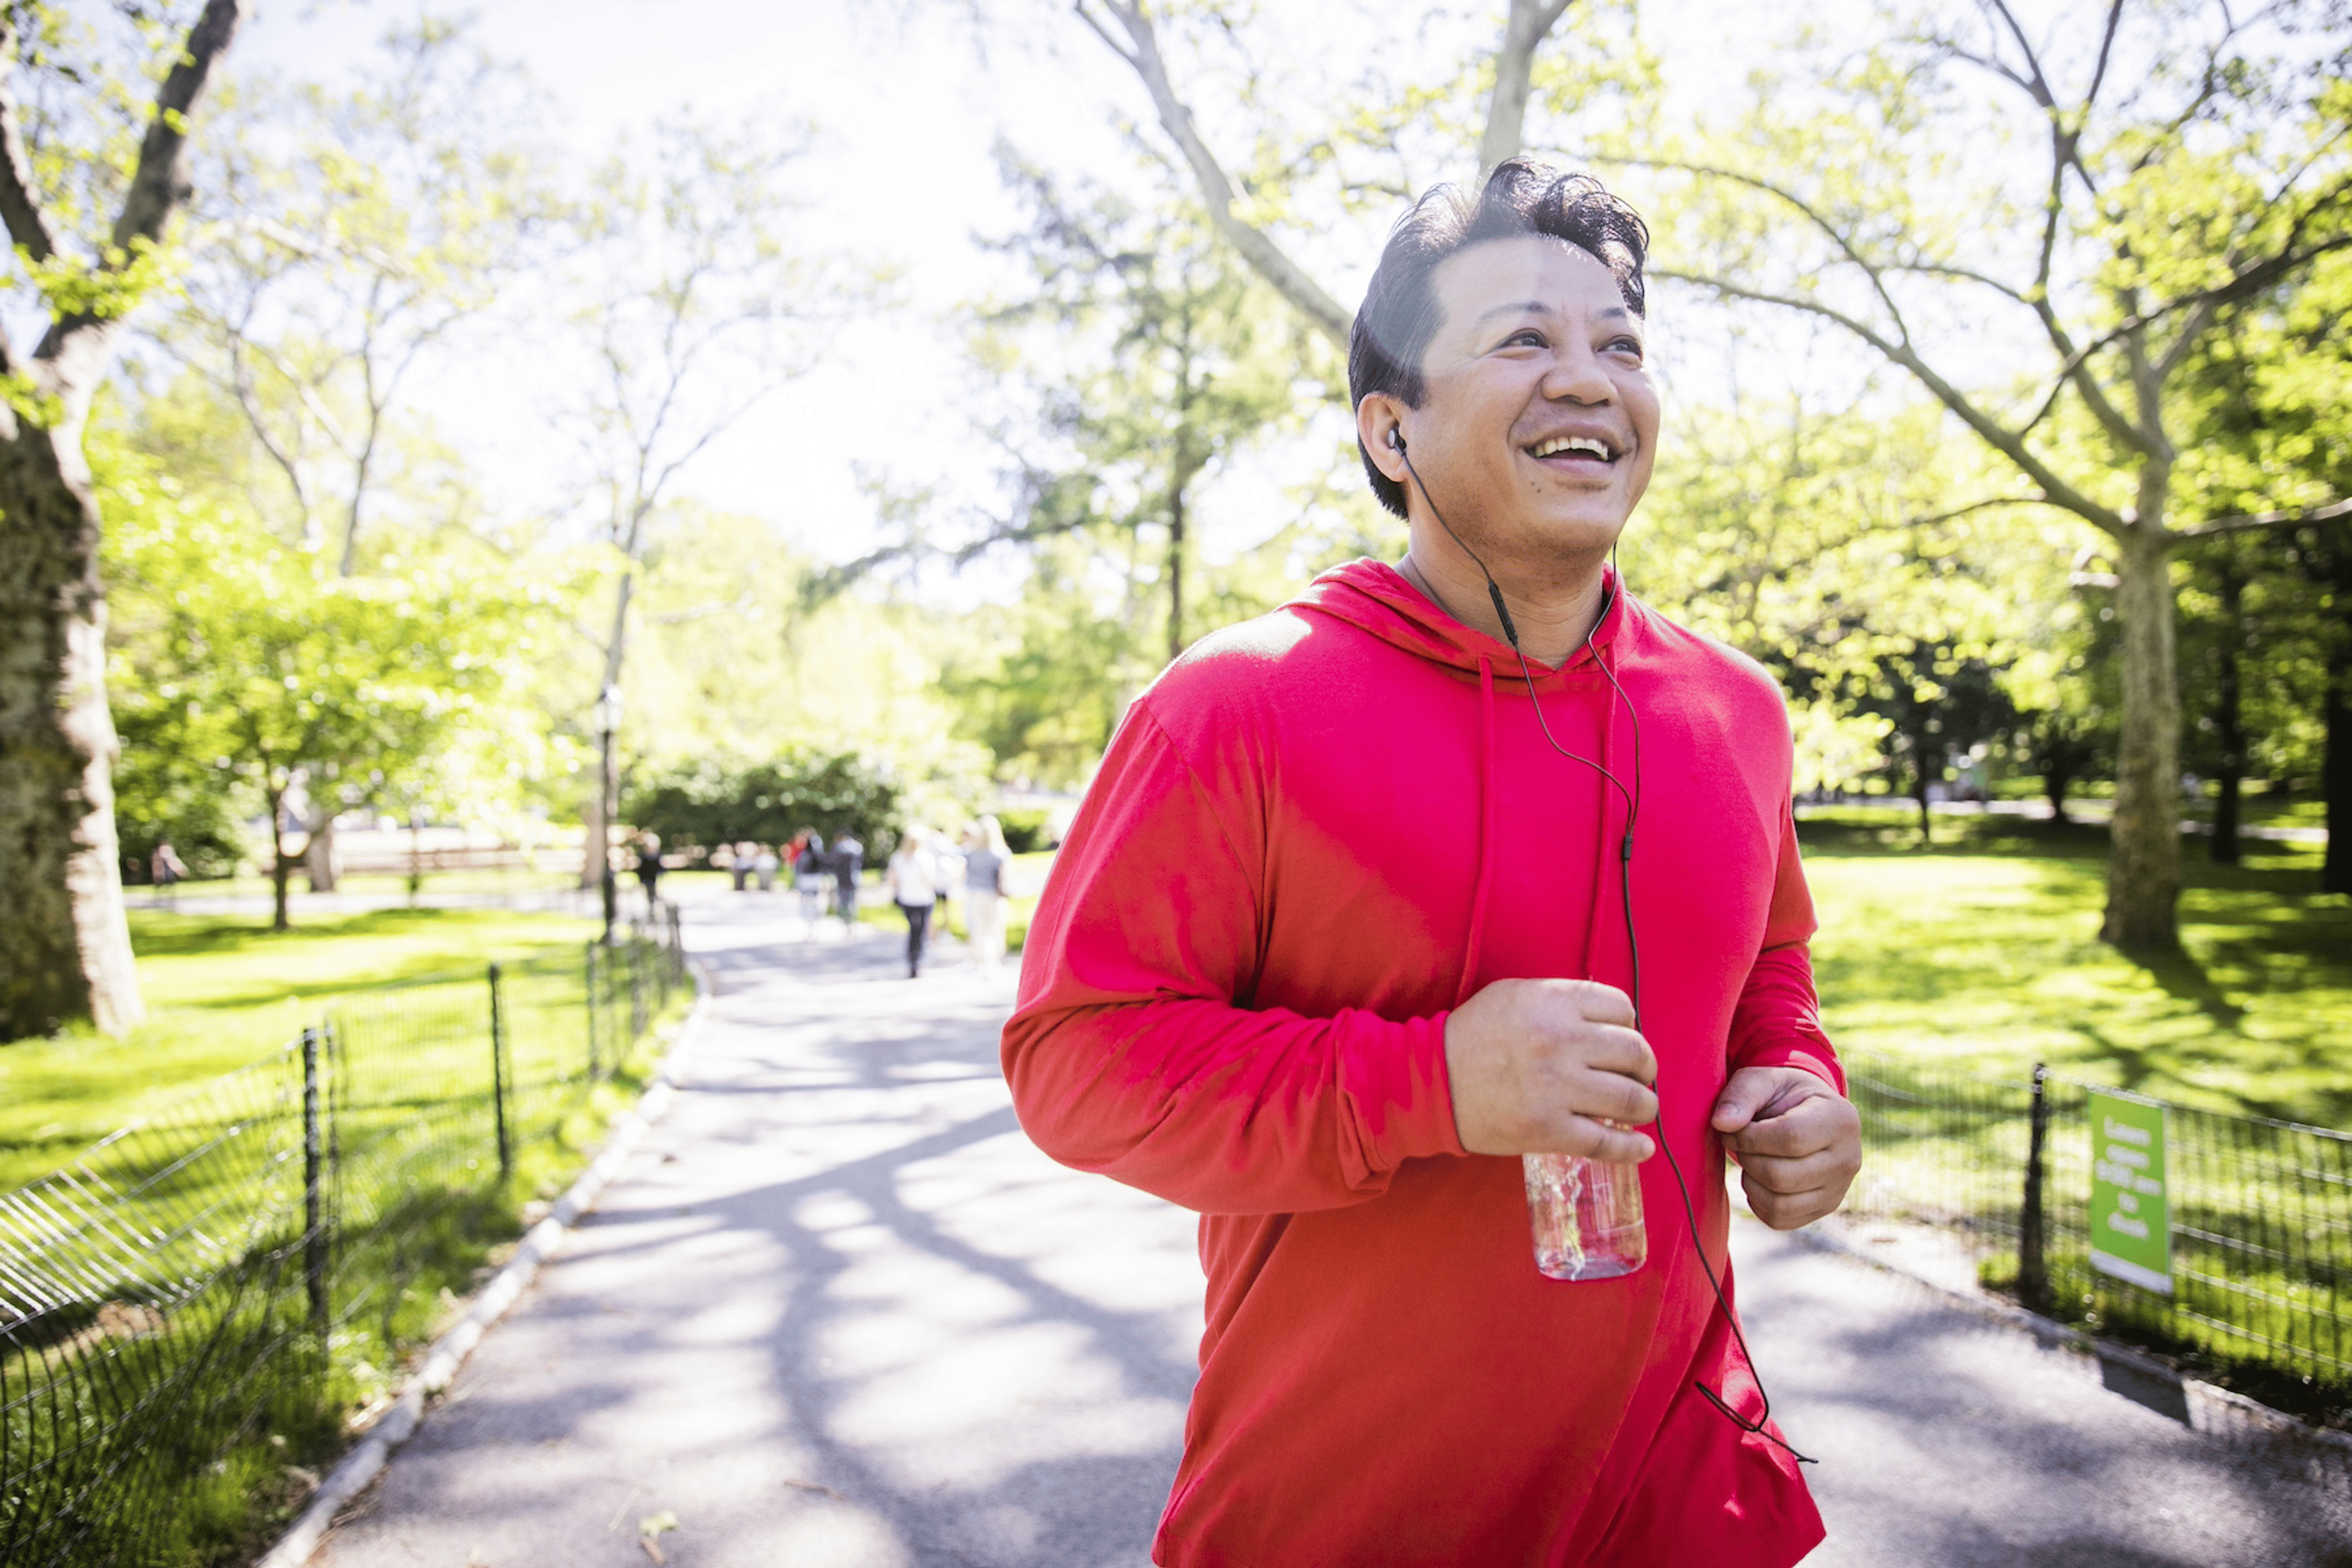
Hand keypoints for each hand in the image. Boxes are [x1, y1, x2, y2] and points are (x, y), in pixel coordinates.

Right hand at [1444, 978, 1657, 1162]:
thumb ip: (1562, 1001)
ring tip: (1639, 1110)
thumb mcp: (1515, 995)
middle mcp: (1561, 1041)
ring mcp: (1557, 1088)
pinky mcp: (1548, 1130)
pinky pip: (1606, 1142)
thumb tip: (1609, 1021)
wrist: (1429, 1080)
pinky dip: (1632, 1150)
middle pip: (1635, 1052)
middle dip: (1644, 1067)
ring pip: (1631, 1099)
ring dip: (1644, 1106)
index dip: (1630, 1026)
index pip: (1621, 1008)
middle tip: (1639, 1077)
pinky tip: (1642, 1149)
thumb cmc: (1472, 1035)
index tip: (1622, 1041)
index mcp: (1553, 1002)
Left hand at [1710, 1066, 1860, 1229]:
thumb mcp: (1763, 1080)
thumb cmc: (1783, 1095)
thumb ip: (1741, 1095)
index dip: (1749, 1137)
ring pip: (1779, 1204)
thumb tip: (1721, 1123)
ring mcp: (1838, 1190)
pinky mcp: (1823, 1209)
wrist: (1808, 1114)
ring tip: (1750, 1159)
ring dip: (1750, 1182)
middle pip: (1781, 1176)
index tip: (1732, 1130)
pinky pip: (1779, 1219)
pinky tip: (1758, 1177)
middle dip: (1748, 1159)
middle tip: (1739, 1144)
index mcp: (1840, 1119)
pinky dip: (1758, 1201)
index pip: (1790, 1138)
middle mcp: (1847, 1159)